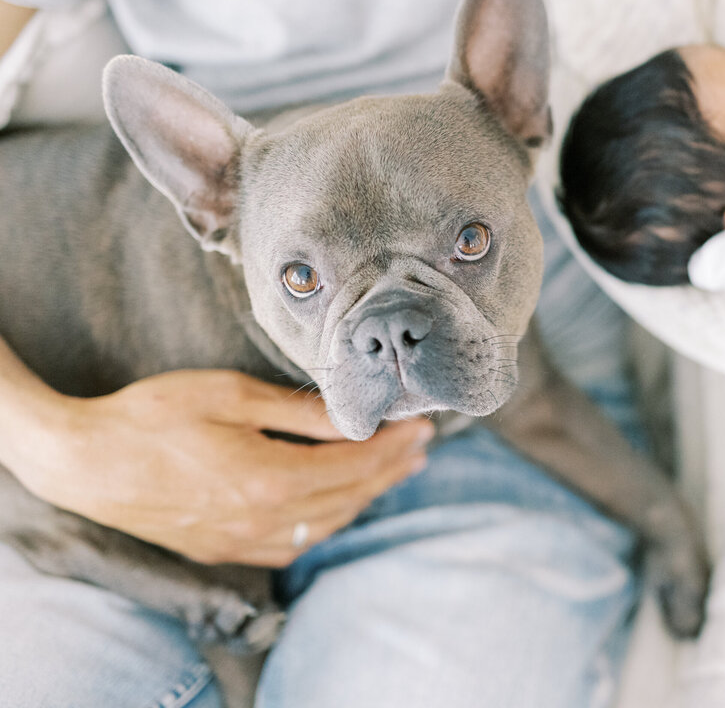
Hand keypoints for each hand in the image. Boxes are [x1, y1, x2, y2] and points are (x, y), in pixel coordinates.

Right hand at [8, 370, 432, 566]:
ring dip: (364, 498)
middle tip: (421, 447)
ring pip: (325, 524)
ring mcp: (242, 541)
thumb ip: (300, 412)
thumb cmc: (153, 416)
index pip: (355, 464)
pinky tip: (338, 506)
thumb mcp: (232, 396)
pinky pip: (292, 543)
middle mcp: (264, 519)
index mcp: (271, 478)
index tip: (422, 425)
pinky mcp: (222, 549)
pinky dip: (326, 523)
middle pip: (349, 497)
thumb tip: (357, 416)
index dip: (393, 444)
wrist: (82, 461)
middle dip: (390, 470)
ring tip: (392, 472)